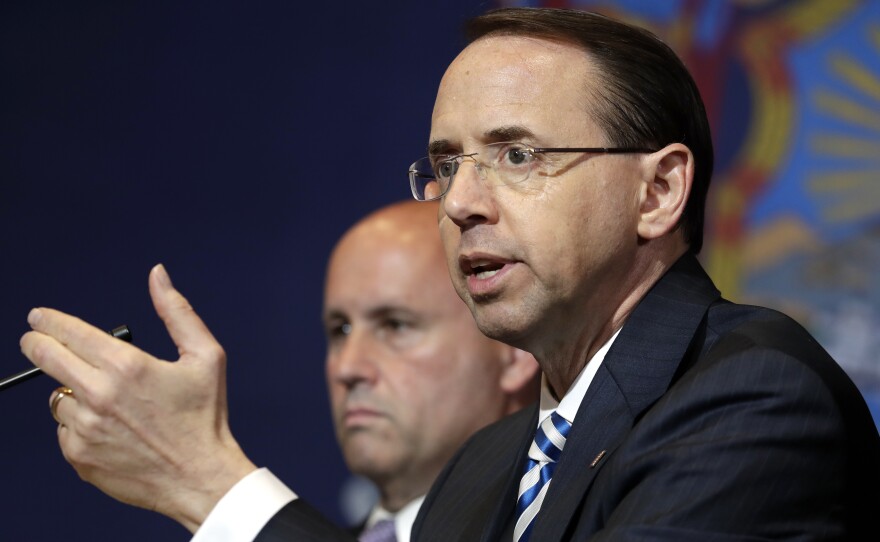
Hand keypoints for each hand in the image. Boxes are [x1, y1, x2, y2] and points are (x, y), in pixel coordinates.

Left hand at [20, 264, 257, 531]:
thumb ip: (177, 311)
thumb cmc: (205, 417)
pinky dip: (79, 424)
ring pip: (58, 397)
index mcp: (127, 367)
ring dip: (71, 391)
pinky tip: (108, 427)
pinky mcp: (79, 455)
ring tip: (103, 400)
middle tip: (35, 341)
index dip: (48, 321)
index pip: (69, 333)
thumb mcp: (206, 356)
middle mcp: (99, 395)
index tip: (38, 317)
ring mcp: (85, 428)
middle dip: (37, 344)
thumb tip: (157, 275)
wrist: (200, 477)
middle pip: (46, 358)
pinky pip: (64, 430)